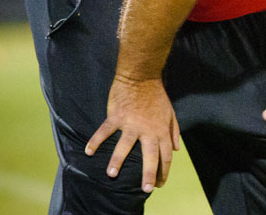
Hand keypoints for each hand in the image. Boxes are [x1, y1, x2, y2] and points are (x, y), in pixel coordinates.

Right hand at [84, 74, 179, 192]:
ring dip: (118, 161)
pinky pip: (105, 131)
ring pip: (124, 146)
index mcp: (161, 130)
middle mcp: (148, 129)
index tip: (159, 183)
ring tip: (112, 175)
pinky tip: (88, 152)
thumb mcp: (170, 113)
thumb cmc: (156, 96)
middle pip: (150, 155)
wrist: (142, 76)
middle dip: (149, 174)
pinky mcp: (117, 116)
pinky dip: (96, 141)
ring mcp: (131, 123)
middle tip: (146, 189)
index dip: (164, 170)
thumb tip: (176, 148)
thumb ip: (174, 131)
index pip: (166, 154)